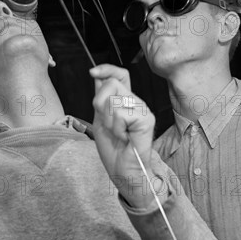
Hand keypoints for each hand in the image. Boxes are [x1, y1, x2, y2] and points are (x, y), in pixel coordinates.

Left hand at [90, 64, 158, 207]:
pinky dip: (117, 128)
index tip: (93, 72)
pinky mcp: (147, 119)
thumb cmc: (113, 148)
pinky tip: (124, 137)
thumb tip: (96, 74)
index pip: (119, 75)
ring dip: (108, 120)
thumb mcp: (100, 118)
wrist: (123, 170)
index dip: (107, 69)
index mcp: (125, 100)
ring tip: (118, 133)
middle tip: (108, 125)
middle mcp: (135, 101)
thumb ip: (101, 97)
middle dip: (100, 104)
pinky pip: (121, 114)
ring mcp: (143, 109)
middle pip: (111, 84)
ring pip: (114, 100)